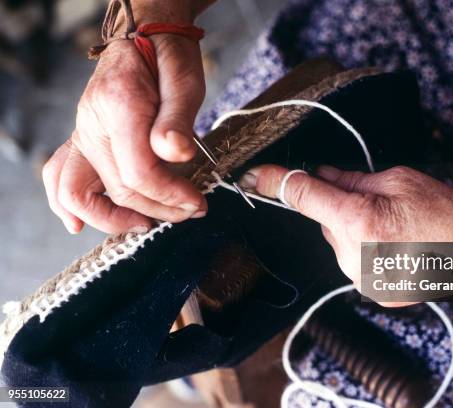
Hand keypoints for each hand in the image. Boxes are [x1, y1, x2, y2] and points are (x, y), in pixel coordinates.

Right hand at [43, 5, 205, 233]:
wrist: (145, 39)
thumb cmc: (168, 59)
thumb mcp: (185, 81)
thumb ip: (178, 120)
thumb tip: (176, 155)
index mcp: (119, 107)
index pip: (139, 172)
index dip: (170, 195)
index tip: (197, 202)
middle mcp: (92, 124)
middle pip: (117, 189)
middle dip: (158, 209)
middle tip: (190, 211)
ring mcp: (82, 134)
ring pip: (77, 193)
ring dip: (111, 219)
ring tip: (145, 225)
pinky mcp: (83, 142)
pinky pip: (60, 178)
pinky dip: (67, 206)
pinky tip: (80, 225)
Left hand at [240, 164, 452, 284]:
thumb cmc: (448, 212)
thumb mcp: (398, 180)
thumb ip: (352, 180)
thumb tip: (320, 174)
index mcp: (359, 221)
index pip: (304, 196)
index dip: (276, 182)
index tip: (254, 176)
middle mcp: (353, 257)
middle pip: (324, 221)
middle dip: (338, 208)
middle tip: (376, 203)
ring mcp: (362, 280)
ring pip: (338, 243)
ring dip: (353, 230)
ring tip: (395, 228)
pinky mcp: (373, 294)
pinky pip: (354, 262)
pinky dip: (366, 250)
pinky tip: (396, 247)